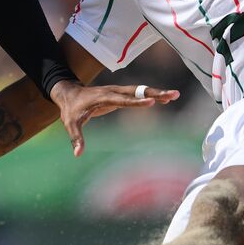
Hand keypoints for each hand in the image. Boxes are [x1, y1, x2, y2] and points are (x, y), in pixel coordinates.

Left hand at [48, 80, 178, 156]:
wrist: (68, 94)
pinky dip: (150, 95)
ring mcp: (117, 91)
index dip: (137, 101)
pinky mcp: (119, 94)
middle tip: (173, 95)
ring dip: (156, 92)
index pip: (123, 100)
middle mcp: (113, 91)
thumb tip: (78, 154)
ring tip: (174, 96)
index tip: (152, 102)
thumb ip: (76, 138)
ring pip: (140, 90)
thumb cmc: (70, 110)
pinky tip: (163, 99)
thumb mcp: (70, 124)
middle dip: (155, 93)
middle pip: (137, 91)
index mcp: (103, 97)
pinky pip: (137, 94)